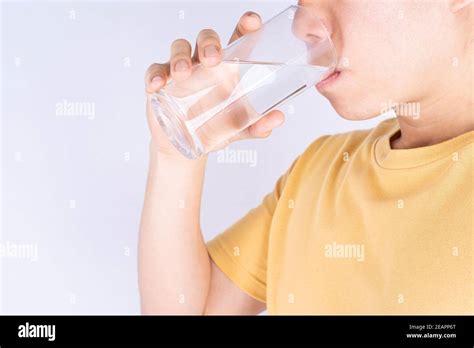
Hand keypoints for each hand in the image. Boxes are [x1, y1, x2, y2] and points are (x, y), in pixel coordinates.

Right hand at [144, 12, 284, 158]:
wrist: (187, 149)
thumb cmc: (215, 131)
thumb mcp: (239, 130)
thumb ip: (258, 126)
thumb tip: (278, 118)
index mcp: (227, 69)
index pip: (237, 40)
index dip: (245, 26)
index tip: (252, 21)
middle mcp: (204, 65)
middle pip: (206, 38)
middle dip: (209, 42)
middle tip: (213, 58)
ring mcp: (181, 71)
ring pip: (180, 47)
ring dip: (180, 57)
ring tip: (182, 74)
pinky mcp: (160, 82)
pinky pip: (155, 69)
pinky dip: (155, 74)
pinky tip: (158, 85)